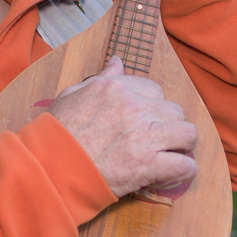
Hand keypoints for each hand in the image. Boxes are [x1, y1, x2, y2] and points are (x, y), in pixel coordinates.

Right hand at [47, 56, 197, 196]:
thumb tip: (117, 62)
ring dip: (181, 145)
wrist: (48, 169)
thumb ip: (101, 78)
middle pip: (174, 111)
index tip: (145, 121)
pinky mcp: (148, 165)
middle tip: (157, 139)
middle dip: (168, 125)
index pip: (154, 90)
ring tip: (170, 154)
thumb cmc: (56, 134)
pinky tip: (172, 173)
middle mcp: (134, 108)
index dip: (152, 107)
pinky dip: (183, 171)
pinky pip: (185, 165)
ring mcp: (144, 137)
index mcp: (116, 88)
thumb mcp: (73, 95)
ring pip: (188, 133)